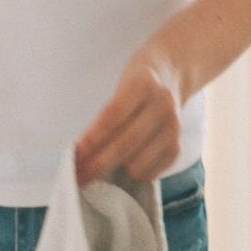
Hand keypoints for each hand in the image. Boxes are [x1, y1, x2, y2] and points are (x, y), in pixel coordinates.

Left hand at [72, 41, 185, 184]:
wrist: (172, 73)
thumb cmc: (136, 81)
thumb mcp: (120, 85)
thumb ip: (106, 115)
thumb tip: (82, 152)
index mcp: (144, 83)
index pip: (113, 115)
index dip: (92, 138)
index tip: (73, 154)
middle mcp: (162, 105)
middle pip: (125, 143)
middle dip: (97, 164)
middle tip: (77, 177)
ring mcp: (173, 127)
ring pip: (138, 162)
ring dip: (115, 172)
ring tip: (99, 170)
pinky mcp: (177, 145)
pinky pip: (152, 172)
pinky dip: (134, 175)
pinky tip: (122, 170)